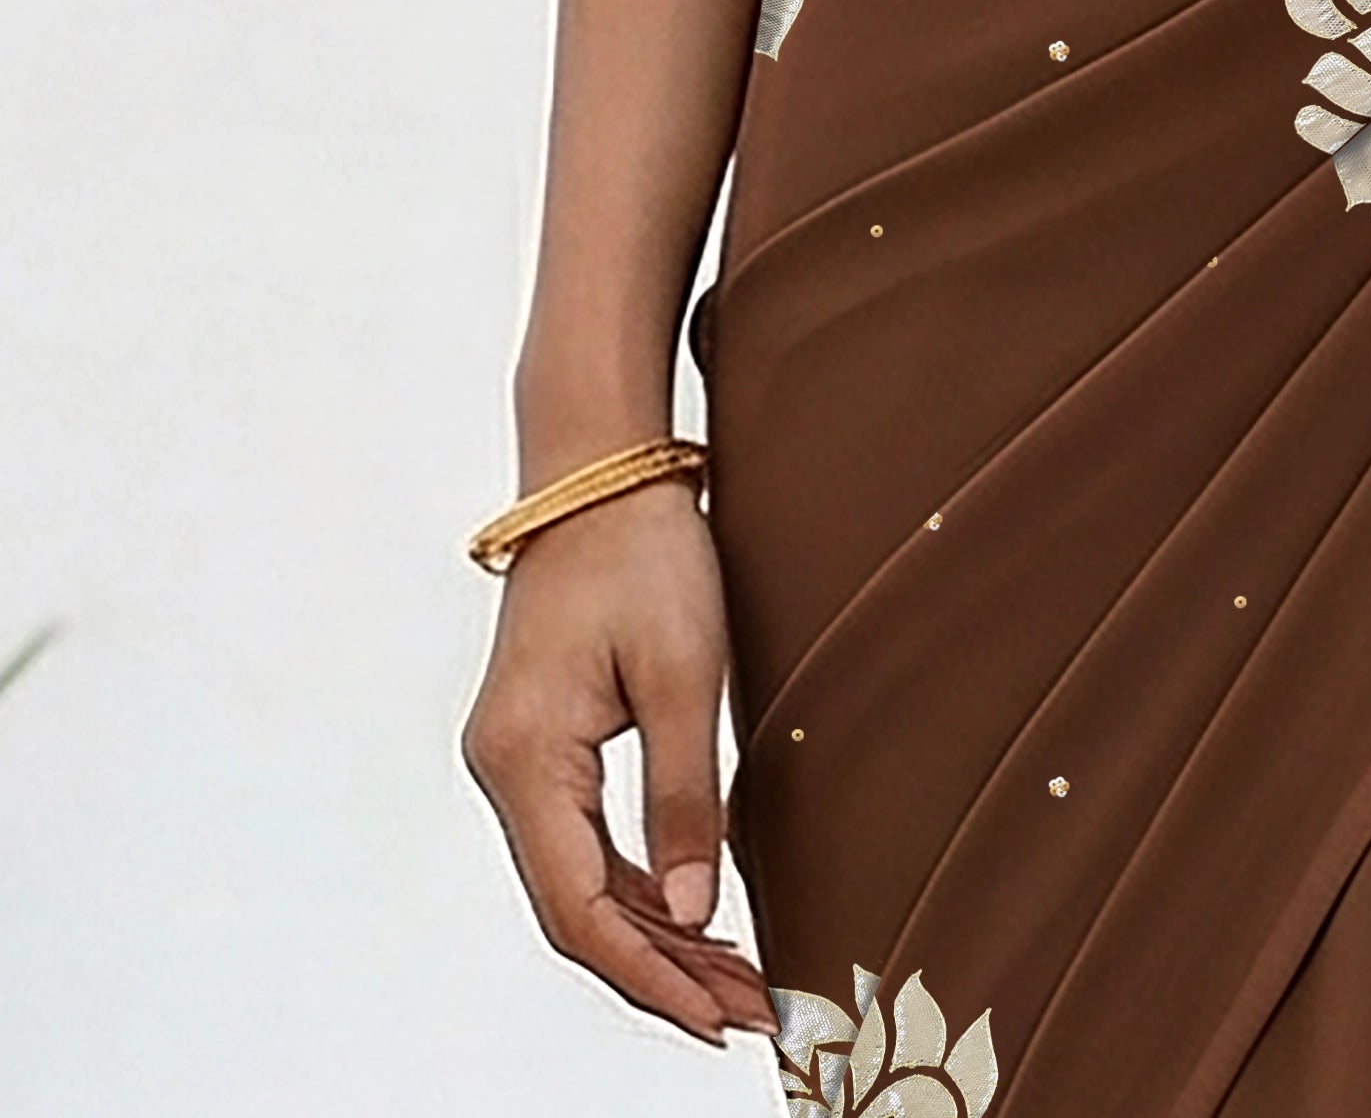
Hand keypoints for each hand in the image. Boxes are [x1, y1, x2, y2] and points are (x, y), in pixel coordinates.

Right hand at [461, 482, 776, 1047]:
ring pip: (583, 884)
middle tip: (747, 1014)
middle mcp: (505, 772)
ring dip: (656, 935)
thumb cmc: (643, 553)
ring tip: (736, 983)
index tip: (718, 1018)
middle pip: (578, 910)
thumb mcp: (683, 674)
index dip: (650, 975)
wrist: (600, 471)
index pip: (581, 908)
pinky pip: (586, 843)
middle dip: (663, 970)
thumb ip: (685, 798)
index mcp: (525, 759)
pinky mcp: (543, 746)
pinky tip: (696, 918)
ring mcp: (519, 761)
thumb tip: (698, 911)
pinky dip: (641, 886)